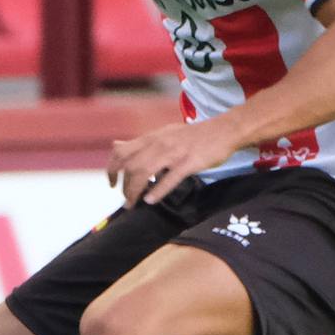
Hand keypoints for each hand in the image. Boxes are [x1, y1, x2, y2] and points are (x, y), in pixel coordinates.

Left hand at [107, 119, 241, 204]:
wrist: (223, 130)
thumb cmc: (193, 136)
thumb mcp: (163, 134)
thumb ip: (140, 143)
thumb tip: (115, 146)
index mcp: (152, 137)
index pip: (121, 152)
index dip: (111, 170)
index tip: (112, 184)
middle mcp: (159, 143)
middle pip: (130, 166)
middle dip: (124, 187)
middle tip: (127, 201)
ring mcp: (174, 153)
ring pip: (145, 172)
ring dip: (135, 191)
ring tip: (134, 204)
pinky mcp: (189, 162)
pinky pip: (169, 178)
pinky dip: (157, 191)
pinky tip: (151, 201)